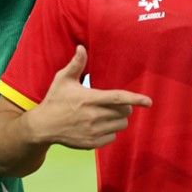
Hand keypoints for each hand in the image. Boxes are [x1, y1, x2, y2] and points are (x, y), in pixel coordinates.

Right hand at [29, 46, 150, 148]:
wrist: (43, 126)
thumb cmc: (55, 100)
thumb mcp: (62, 79)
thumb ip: (76, 64)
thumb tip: (82, 47)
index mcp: (89, 99)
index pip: (118, 98)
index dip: (136, 99)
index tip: (149, 101)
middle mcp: (93, 116)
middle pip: (123, 112)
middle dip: (124, 107)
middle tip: (113, 103)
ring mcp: (93, 132)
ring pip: (120, 125)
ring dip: (118, 119)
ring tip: (105, 114)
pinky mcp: (91, 144)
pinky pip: (112, 138)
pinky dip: (110, 131)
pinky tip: (98, 125)